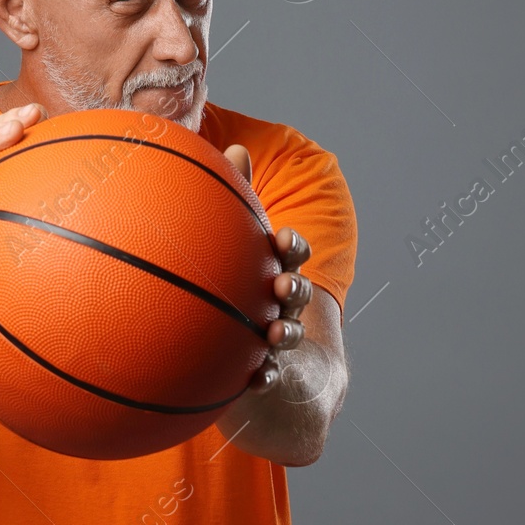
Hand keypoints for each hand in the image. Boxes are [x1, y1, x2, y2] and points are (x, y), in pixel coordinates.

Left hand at [223, 143, 313, 394]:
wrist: (243, 354)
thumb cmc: (232, 285)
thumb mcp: (229, 243)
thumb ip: (232, 197)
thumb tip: (234, 146)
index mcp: (270, 268)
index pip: (290, 252)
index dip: (292, 246)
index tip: (283, 239)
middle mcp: (279, 301)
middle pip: (296, 291)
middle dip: (294, 287)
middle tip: (281, 285)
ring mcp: (274, 337)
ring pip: (287, 332)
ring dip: (285, 331)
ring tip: (273, 333)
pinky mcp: (266, 371)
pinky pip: (269, 377)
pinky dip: (265, 378)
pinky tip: (256, 379)